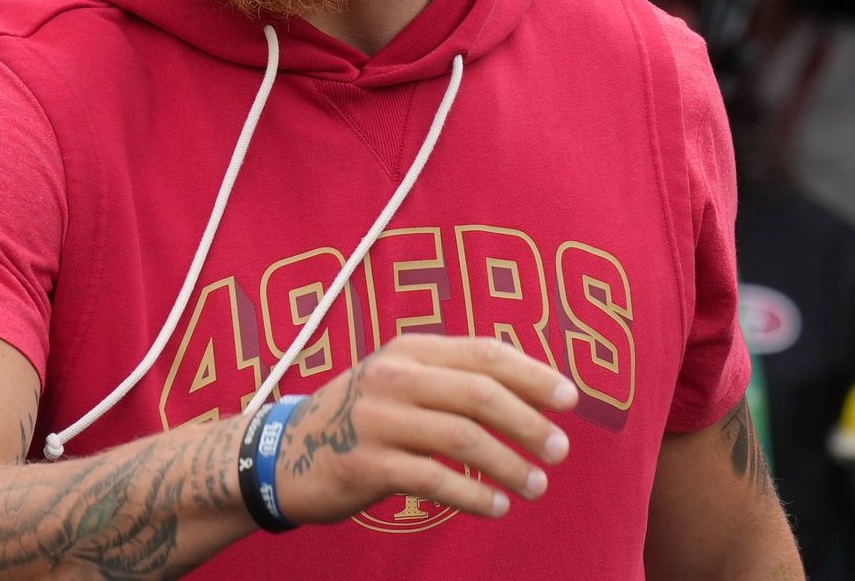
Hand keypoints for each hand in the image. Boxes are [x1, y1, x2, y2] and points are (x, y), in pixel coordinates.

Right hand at [272, 333, 576, 523]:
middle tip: (559, 450)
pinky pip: (435, 479)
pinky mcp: (365, 463)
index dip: (532, 374)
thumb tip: (530, 390)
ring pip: (462, 437)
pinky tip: (496, 507)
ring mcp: (376, 419)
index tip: (570, 399)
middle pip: (479, 393)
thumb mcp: (398, 379)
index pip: (484, 353)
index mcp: (409, 349)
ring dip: (508, 464)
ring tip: (535, 486)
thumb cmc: (359, 417)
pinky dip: (474, 495)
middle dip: (528, 422)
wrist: (284, 452)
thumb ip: (451, 377)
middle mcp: (393, 376)